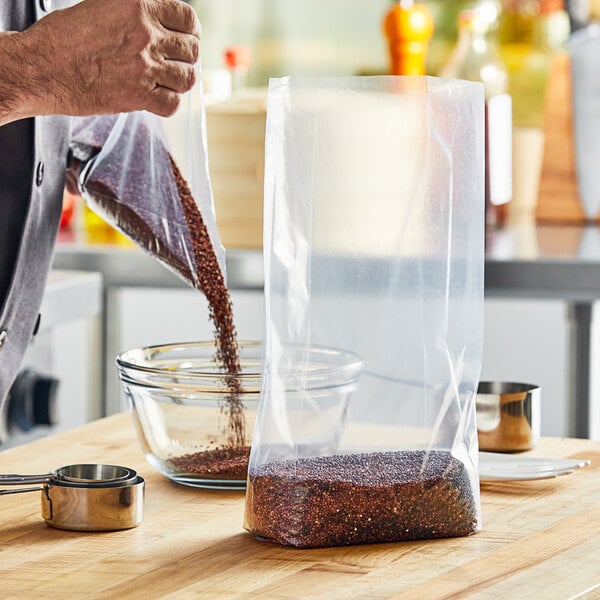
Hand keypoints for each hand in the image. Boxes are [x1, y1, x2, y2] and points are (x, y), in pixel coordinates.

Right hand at [19, 0, 200, 117]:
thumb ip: (134, 14)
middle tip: (176, 63)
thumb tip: (158, 23)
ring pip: (187, 78)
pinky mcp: (139, 96)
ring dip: (180, 82)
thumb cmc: (63, 39)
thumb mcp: (101, 8)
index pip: (187, 17)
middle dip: (187, 57)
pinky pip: (173, 104)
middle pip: (191, 50)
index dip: (191, 30)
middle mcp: (145, 35)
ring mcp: (144, 67)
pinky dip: (168, 104)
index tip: (187, 38)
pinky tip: (157, 98)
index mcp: (137, 6)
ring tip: (167, 82)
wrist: (41, 68)